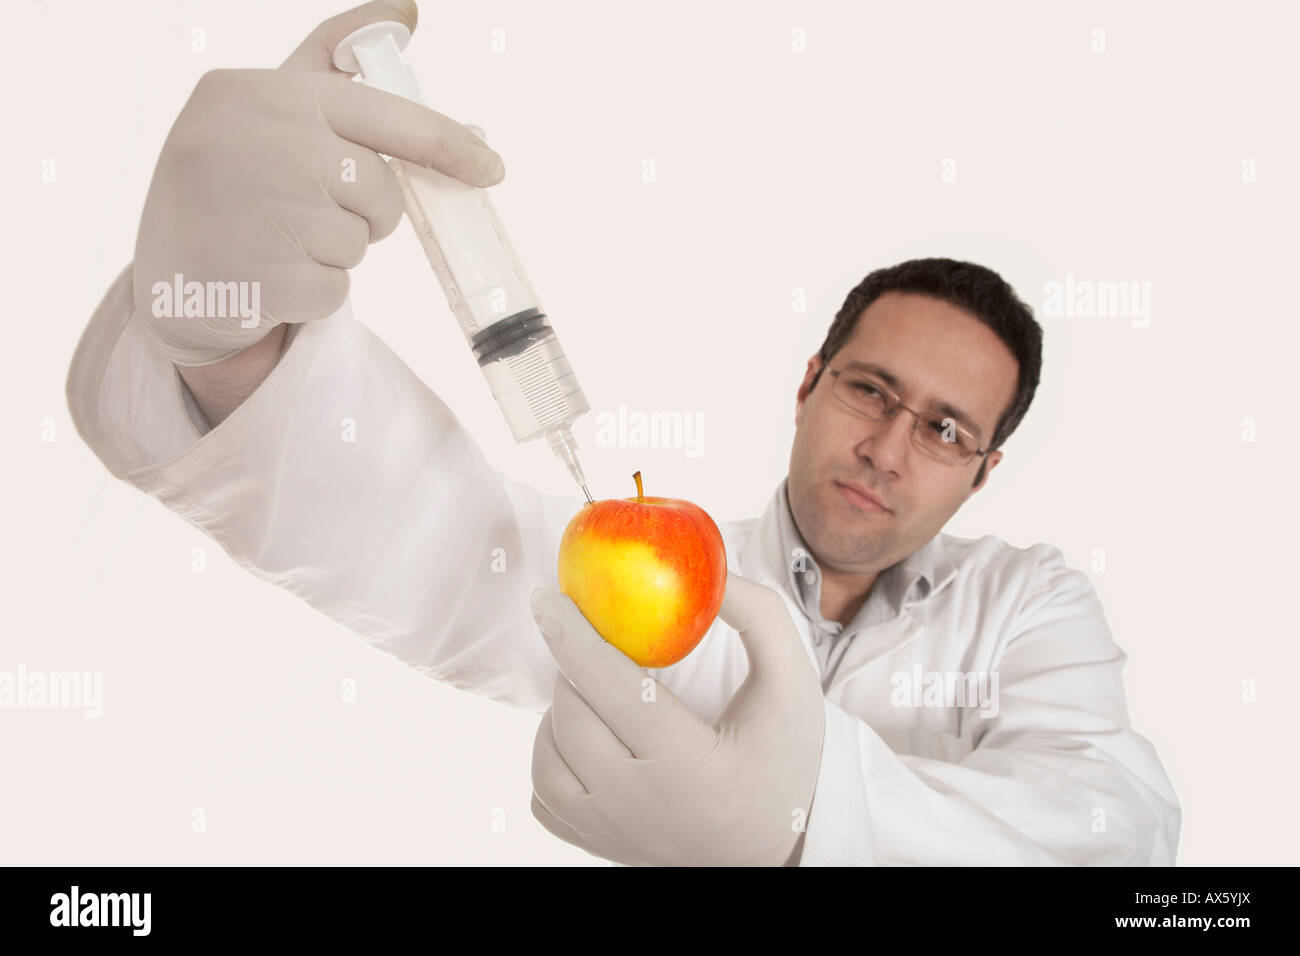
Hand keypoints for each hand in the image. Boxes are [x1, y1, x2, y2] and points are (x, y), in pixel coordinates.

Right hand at [133, 0, 503, 365]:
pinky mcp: (269, 280)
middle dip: (366, 209)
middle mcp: (265, 146)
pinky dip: (317, 291)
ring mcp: (264, 216)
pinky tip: (272, 274)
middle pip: (380, 190)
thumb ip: (335, 62)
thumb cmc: (232, 173)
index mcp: (267, 94)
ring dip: (335, 249)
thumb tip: (405, 12)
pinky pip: (338, 289)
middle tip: (314, 209)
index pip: (386, 116)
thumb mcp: (270, 102)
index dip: (450, 146)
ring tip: (281, 238)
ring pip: (360, 242)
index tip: (491, 169)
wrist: (167, 269)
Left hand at [529, 572, 826, 865]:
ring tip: (599, 691)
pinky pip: (541, 794)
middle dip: (574, 667)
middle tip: (597, 643)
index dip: (573, 638)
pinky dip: (551, 756)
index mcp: (689, 765)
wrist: (775, 849)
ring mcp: (610, 832)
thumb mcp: (793, 686)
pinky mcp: (594, 845)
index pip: (612, 690)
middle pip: (572, 717)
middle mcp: (639, 806)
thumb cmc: (785, 762)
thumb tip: (711, 574)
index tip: (546, 599)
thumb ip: (760, 618)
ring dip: (560, 710)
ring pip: (545, 757)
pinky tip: (587, 736)